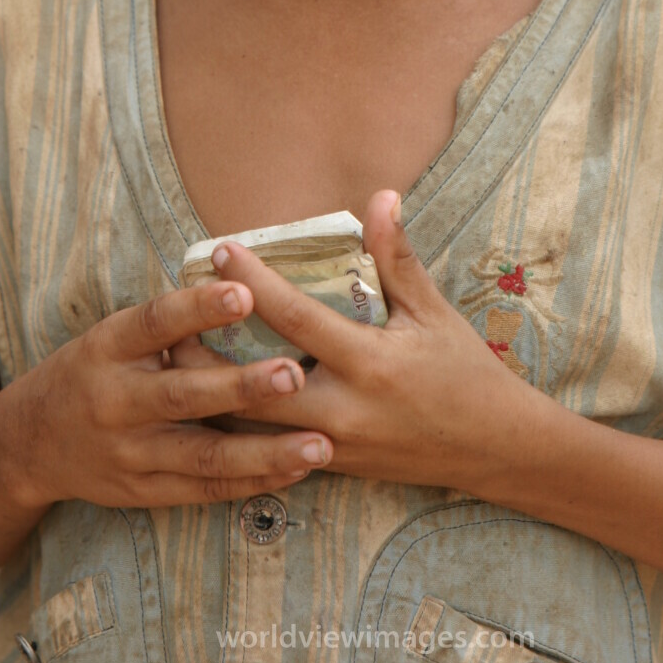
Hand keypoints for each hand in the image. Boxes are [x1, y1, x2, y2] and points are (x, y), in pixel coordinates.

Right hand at [1, 281, 333, 510]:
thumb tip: (243, 284)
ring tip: (319, 444)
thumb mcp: (112, 334)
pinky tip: (296, 471)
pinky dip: (253, 482)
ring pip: (205, 456)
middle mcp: (117, 402)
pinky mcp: (144, 492)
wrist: (27, 445)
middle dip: (242, 387)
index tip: (245, 291)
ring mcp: (130, 454)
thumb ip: (168, 322)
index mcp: (109, 347)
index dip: (199, 307)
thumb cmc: (91, 371)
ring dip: (265, 452)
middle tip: (294, 374)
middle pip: (185, 395)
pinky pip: (206, 490)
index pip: (156, 321)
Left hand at [173, 190, 536, 492]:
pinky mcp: (327, 466)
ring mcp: (332, 446)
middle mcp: (343, 410)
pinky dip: (235, 422)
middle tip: (169, 316)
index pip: (296, 318)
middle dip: (207, 353)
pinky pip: (267, 447)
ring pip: (250, 427)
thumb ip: (397, 257)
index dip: (255, 283)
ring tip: (173, 356)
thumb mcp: (433, 311)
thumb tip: (380, 196)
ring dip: (210, 392)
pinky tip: (206, 397)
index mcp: (370, 363)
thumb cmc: (465, 371)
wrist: (493, 449)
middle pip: (253, 385)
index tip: (221, 250)